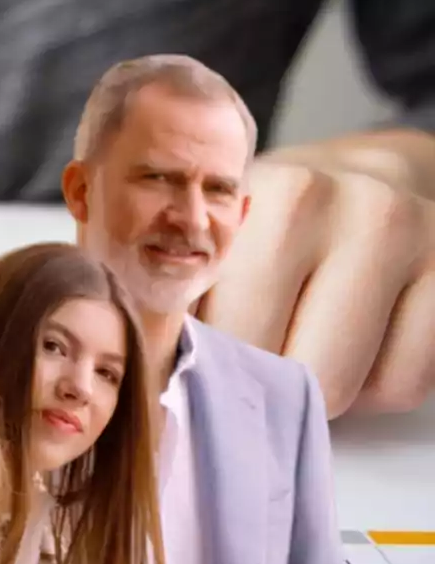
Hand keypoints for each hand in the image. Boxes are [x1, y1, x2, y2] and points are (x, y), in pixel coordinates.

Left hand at [198, 158, 434, 416]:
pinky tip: (356, 343)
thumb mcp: (219, 238)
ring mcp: (414, 237)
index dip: (198, 361)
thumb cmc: (276, 223)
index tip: (192, 360)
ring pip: (341, 385)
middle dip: (259, 378)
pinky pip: (400, 385)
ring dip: (315, 388)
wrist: (370, 176)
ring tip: (303, 340)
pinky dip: (372, 387)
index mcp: (276, 196)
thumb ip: (185, 294)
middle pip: (283, 365)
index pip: (221, 328)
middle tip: (255, 352)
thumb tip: (154, 371)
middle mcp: (351, 206)